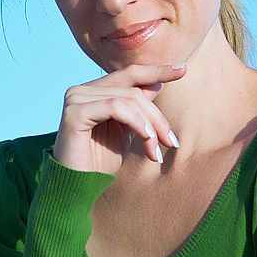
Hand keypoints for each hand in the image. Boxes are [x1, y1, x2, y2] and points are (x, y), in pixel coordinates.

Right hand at [51, 63, 186, 174]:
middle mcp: (82, 90)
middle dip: (157, 117)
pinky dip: (136, 122)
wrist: (78, 187)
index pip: (130, 73)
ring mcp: (75, 98)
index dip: (157, 70)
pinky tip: (147, 140)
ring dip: (150, 126)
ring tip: (155, 152)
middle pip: (133, 89)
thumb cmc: (101, 160)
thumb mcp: (127, 129)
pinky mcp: (73, 112)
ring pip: (128, 99)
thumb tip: (158, 81)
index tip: (183, 69)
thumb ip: (138, 106)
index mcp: (94, 90)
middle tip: (172, 143)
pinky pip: (115, 107)